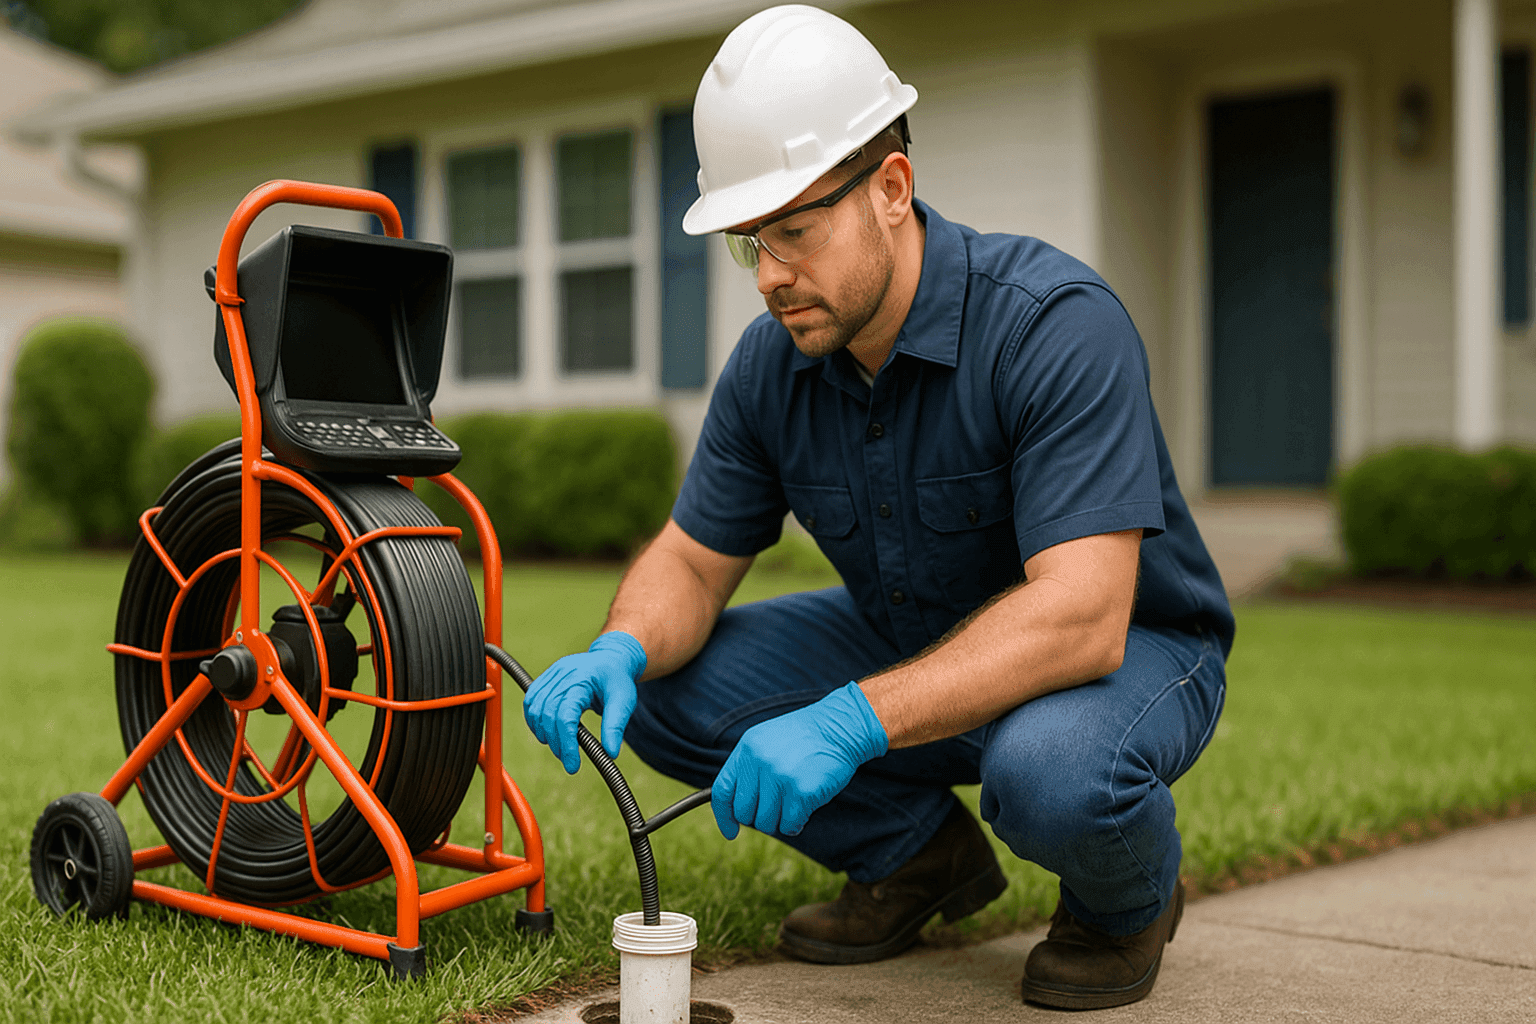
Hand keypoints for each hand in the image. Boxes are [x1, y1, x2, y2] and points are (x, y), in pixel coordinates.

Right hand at [523, 631, 646, 773]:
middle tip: (568, 760)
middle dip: (556, 743)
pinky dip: (534, 719)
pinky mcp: (546, 677)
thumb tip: (610, 754)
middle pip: (548, 715)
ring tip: (559, 747)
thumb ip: (615, 726)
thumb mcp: (624, 702)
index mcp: (582, 680)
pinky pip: (530, 700)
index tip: (573, 765)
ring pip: (534, 708)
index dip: (566, 743)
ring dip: (542, 732)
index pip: (565, 716)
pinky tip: (546, 732)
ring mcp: (552, 674)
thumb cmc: (617, 680)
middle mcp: (563, 674)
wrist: (611, 659)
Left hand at [711, 682, 887, 838]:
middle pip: (744, 813)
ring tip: (794, 804)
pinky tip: (806, 809)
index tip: (731, 832)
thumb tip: (735, 807)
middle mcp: (759, 762)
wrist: (840, 726)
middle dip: (759, 818)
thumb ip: (749, 768)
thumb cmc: (806, 737)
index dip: (724, 816)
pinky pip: (790, 825)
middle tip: (778, 808)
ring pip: (766, 823)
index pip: (722, 791)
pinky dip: (797, 824)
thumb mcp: (767, 740)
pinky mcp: (801, 792)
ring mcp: (780, 777)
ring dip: (780, 821)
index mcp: (747, 749)